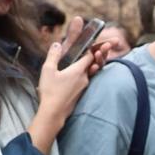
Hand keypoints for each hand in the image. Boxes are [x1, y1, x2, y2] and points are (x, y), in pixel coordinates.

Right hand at [29, 18, 105, 152]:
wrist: (54, 112)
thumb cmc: (50, 91)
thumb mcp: (48, 70)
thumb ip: (53, 55)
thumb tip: (57, 44)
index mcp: (78, 70)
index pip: (89, 55)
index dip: (92, 48)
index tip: (93, 41)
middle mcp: (85, 77)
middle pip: (93, 63)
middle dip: (98, 54)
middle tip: (107, 47)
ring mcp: (84, 86)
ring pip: (90, 72)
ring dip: (93, 65)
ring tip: (95, 58)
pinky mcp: (81, 93)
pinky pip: (87, 80)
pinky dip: (87, 74)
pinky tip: (82, 74)